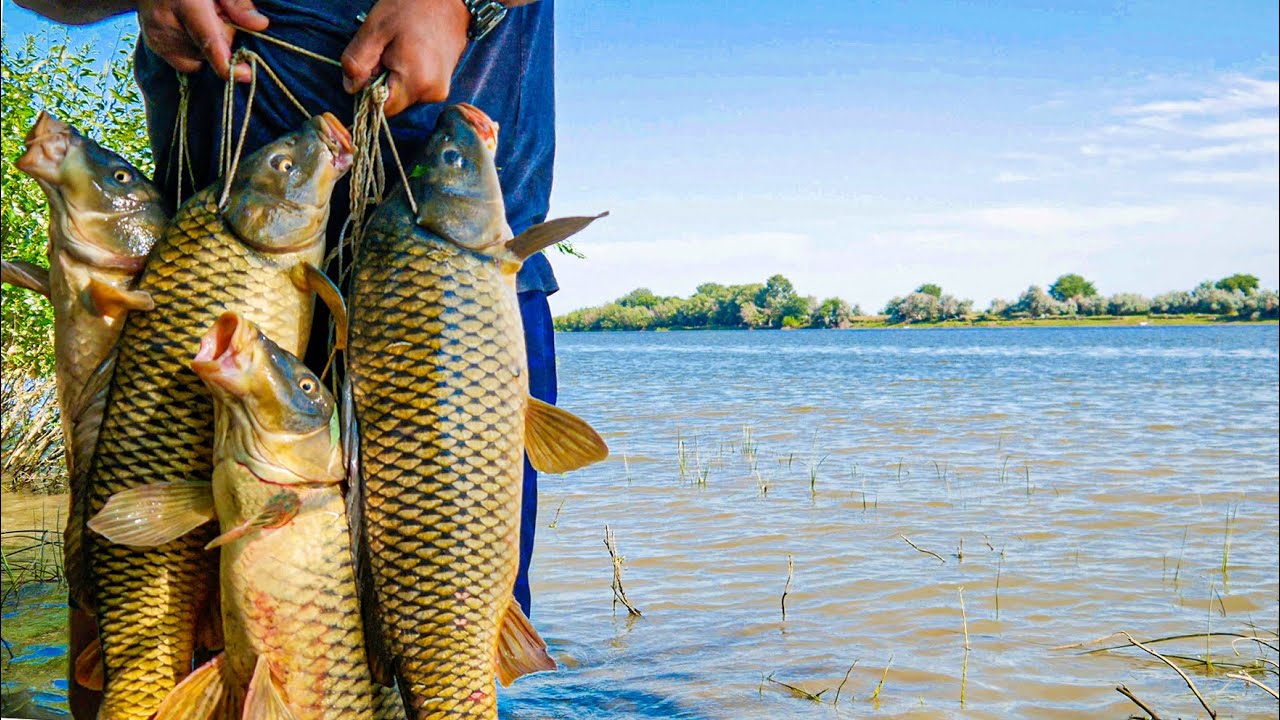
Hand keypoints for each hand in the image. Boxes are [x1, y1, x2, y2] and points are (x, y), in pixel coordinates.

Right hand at [136, 0, 268, 80]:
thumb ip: (238, 4)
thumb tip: (260, 25)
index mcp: (186, 3)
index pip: (208, 40)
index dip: (227, 63)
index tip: (245, 75)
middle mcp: (166, 21)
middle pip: (209, 51)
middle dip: (222, 39)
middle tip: (216, 15)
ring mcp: (157, 36)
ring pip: (200, 59)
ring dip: (207, 46)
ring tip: (199, 21)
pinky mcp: (154, 45)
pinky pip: (186, 62)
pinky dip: (195, 52)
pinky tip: (191, 32)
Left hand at [341, 0, 470, 116]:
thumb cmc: (413, 6)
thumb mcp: (376, 28)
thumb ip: (358, 61)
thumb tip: (351, 87)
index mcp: (416, 82)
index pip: (381, 108)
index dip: (369, 90)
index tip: (372, 64)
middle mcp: (432, 93)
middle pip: (394, 102)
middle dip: (383, 81)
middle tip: (387, 50)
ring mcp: (441, 90)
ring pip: (404, 95)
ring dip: (395, 77)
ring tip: (402, 48)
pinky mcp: (444, 83)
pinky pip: (416, 87)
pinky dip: (408, 74)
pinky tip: (413, 52)